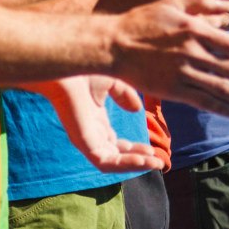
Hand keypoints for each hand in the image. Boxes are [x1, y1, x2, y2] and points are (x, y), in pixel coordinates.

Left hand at [32, 75, 160, 172]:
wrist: (69, 62)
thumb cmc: (84, 68)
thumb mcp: (113, 82)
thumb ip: (125, 96)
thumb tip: (137, 110)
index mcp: (95, 121)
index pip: (116, 144)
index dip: (135, 149)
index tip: (154, 150)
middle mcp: (90, 132)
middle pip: (116, 155)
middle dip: (138, 160)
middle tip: (159, 162)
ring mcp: (86, 138)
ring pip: (112, 162)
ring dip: (135, 165)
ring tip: (156, 164)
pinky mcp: (82, 141)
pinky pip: (105, 162)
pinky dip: (124, 164)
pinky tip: (142, 160)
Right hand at [110, 0, 228, 115]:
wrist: (112, 44)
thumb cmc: (143, 21)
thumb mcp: (174, 3)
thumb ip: (204, 4)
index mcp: (195, 29)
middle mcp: (192, 52)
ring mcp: (182, 72)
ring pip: (222, 88)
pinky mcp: (172, 89)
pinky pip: (202, 100)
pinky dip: (221, 107)